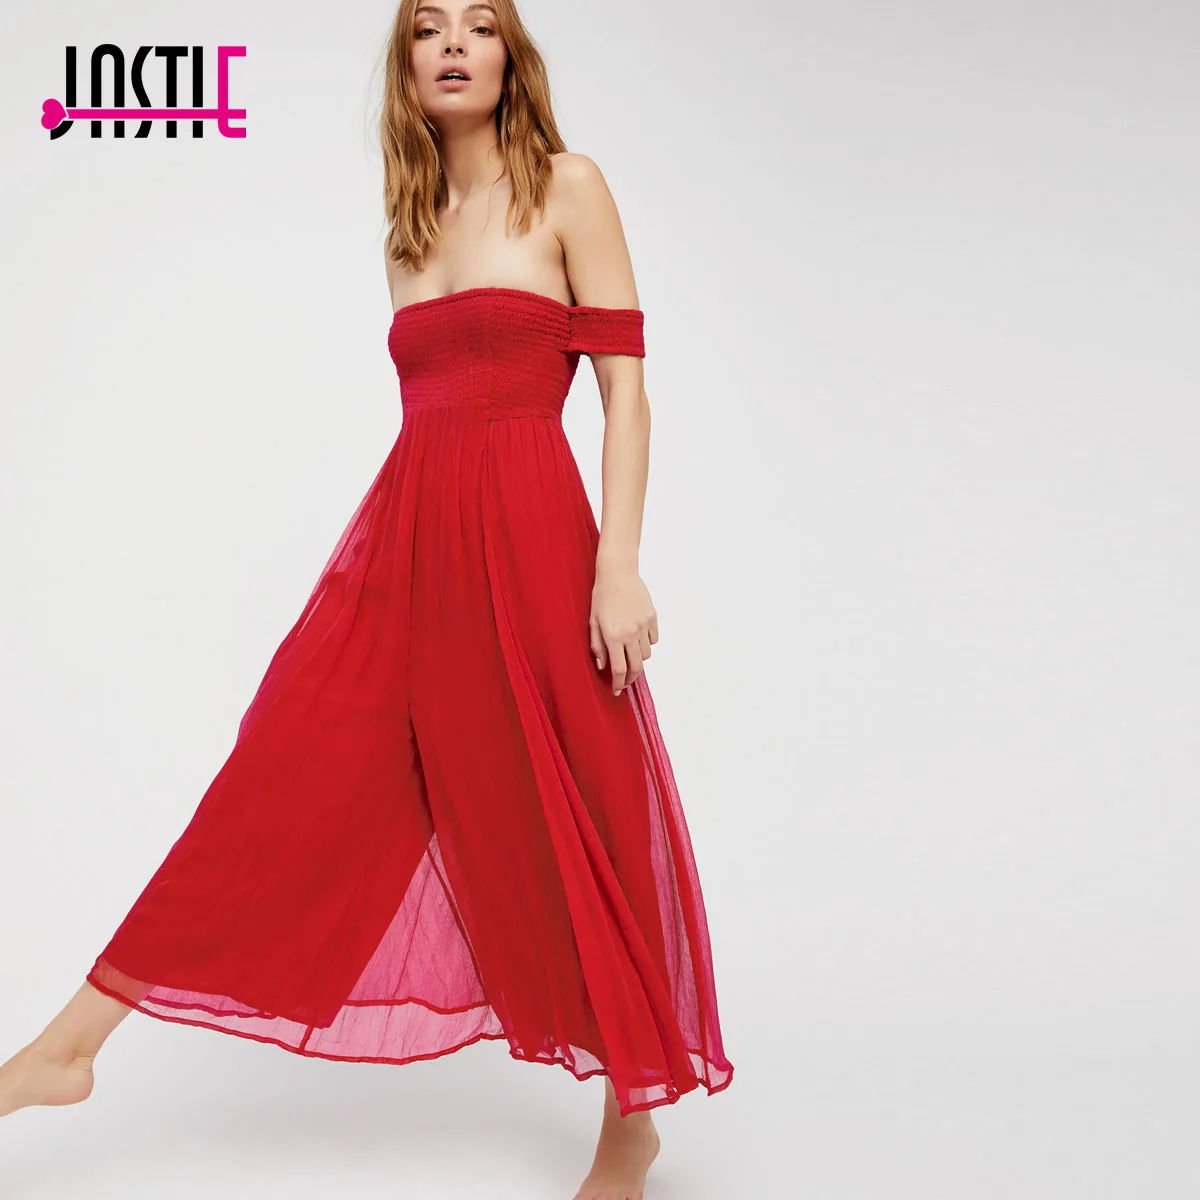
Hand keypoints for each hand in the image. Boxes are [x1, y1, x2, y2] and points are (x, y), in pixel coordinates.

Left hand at [589, 562, 658, 695]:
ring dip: (638, 660)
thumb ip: (597, 646)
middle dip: (630, 678)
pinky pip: (653, 639)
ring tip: (629, 655)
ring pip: (646, 655)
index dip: (618, 684)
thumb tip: (603, 666)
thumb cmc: (602, 596)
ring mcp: (644, 626)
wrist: (618, 572)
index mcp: (613, 636)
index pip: (619, 670)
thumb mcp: (593, 622)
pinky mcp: (653, 617)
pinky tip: (638, 638)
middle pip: (636, 667)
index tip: (617, 690)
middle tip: (624, 681)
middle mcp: (631, 634)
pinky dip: (647, 643)